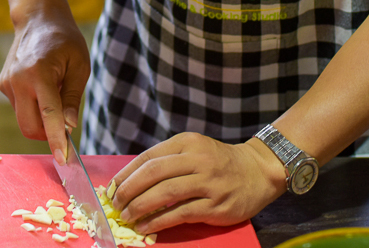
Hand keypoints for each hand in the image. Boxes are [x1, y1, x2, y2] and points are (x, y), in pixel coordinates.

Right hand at [0, 2, 90, 163]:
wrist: (37, 19)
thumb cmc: (65, 40)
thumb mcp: (80, 65)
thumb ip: (73, 97)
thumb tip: (69, 127)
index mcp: (39, 73)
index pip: (48, 115)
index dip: (56, 139)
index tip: (63, 159)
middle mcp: (18, 80)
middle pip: (29, 126)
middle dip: (46, 134)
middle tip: (64, 126)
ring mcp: (7, 83)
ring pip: (24, 119)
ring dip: (41, 118)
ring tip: (54, 91)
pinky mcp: (3, 84)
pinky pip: (20, 108)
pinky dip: (33, 107)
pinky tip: (42, 86)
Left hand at [109, 132, 286, 233]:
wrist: (257, 172)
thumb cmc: (217, 163)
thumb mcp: (194, 150)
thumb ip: (167, 161)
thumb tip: (130, 181)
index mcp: (187, 143)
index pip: (149, 157)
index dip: (127, 174)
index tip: (111, 187)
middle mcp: (198, 159)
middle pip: (154, 173)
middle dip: (129, 190)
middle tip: (115, 204)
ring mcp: (209, 182)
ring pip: (166, 193)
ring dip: (141, 206)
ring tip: (127, 216)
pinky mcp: (216, 205)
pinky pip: (181, 213)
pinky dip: (159, 220)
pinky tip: (146, 226)